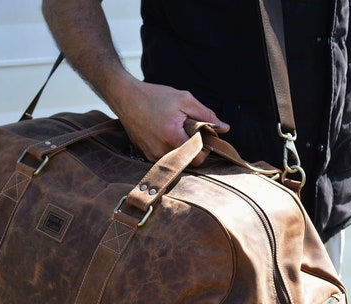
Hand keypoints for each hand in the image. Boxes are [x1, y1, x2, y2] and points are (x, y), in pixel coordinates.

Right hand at [111, 78, 229, 164]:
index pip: (199, 158)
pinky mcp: (146, 155)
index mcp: (173, 137)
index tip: (204, 136)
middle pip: (189, 161)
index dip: (205, 148)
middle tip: (190, 131)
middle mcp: (162, 150)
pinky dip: (170, 149)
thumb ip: (206, 115)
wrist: (126, 98)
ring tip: (176, 130)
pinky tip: (165, 133)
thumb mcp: (185, 100)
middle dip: (194, 149)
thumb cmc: (155, 96)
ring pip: (177, 160)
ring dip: (182, 149)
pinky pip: (166, 158)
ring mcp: (152, 155)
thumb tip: (225, 128)